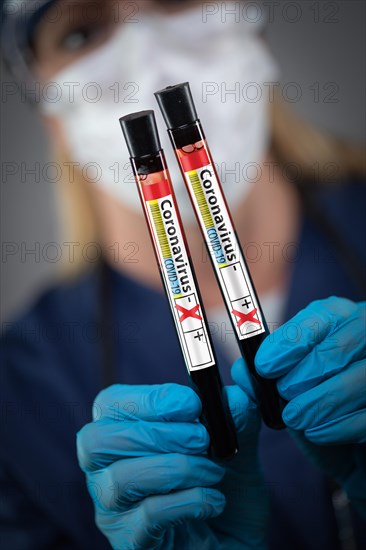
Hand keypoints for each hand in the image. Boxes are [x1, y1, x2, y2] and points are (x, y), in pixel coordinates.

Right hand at [76, 383, 267, 549]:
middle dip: (157, 433)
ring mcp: (113, 509)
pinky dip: (189, 501)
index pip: (109, 404)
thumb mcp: (235, 446)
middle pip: (99, 440)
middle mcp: (105, 470)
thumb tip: (233, 396)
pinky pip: (148, 516)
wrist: (236, 543)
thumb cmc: (224, 488)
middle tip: (202, 438)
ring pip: (122, 478)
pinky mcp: (131, 542)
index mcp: (123, 433)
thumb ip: (234, 417)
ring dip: (177, 468)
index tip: (190, 403)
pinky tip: (214, 501)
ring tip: (213, 471)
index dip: (147, 398)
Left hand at [235, 297, 365, 514]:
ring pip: (360, 379)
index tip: (264, 365)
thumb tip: (241, 371)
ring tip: (294, 417)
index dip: (290, 341)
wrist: (348, 436)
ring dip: (321, 402)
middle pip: (341, 347)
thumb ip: (263, 375)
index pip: (322, 317)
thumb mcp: (287, 382)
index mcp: (342, 317)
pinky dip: (339, 425)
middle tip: (282, 394)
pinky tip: (317, 432)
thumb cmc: (316, 398)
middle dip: (305, 374)